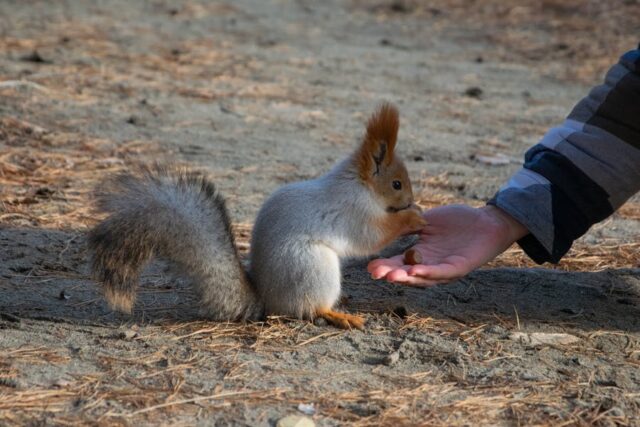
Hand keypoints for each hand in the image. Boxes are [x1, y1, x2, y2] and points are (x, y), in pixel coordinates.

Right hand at [367, 204, 527, 285]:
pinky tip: (414, 271)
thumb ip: (409, 225)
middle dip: (391, 274)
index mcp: (421, 254)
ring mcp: (444, 268)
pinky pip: (441, 272)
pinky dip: (428, 273)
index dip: (385, 266)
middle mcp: (430, 265)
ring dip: (406, 278)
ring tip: (391, 276)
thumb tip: (386, 223)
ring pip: (422, 278)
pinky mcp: (459, 267)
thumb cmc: (458, 220)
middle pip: (407, 274)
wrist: (487, 221)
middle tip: (376, 274)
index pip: (399, 262)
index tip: (369, 267)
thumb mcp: (427, 221)